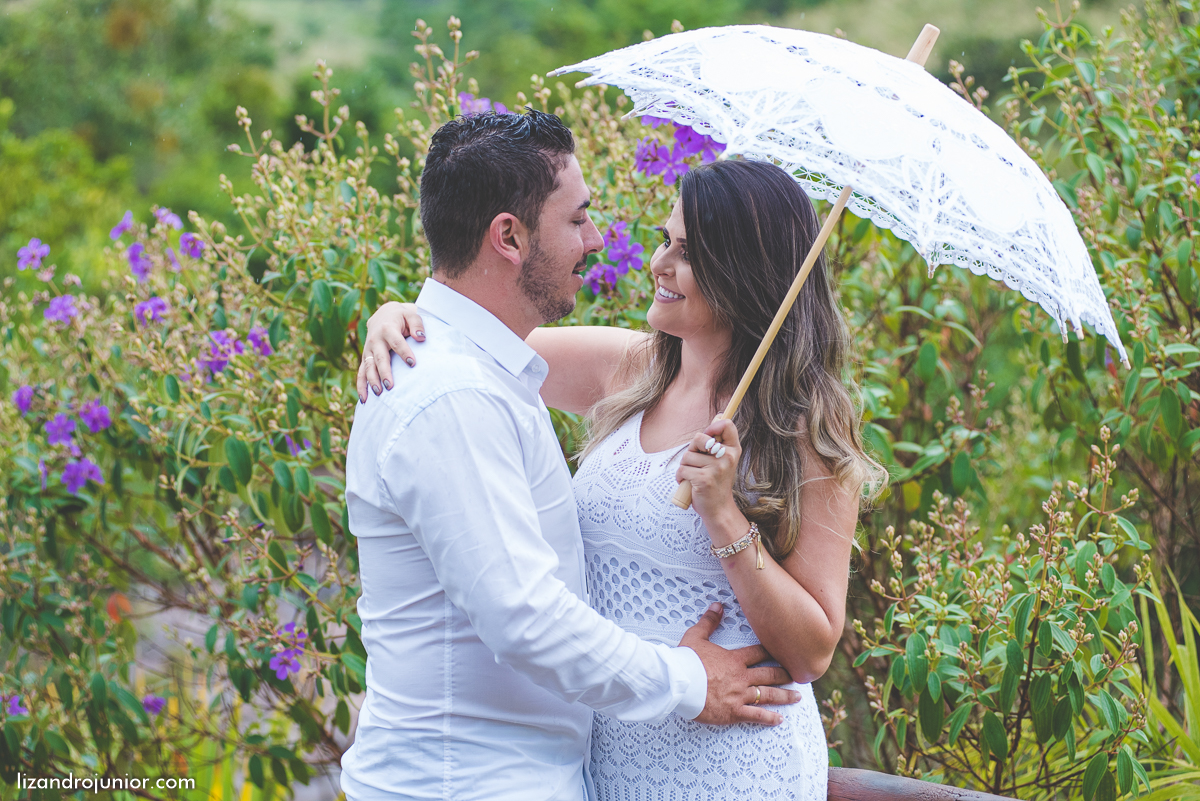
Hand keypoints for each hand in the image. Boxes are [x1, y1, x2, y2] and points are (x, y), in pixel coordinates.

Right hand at [357, 302, 425, 402]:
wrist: (383, 315)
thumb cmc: (401, 318)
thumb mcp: (410, 315)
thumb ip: (417, 324)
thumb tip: (420, 337)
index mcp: (387, 329)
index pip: (396, 342)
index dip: (404, 352)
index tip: (413, 363)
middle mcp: (375, 340)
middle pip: (380, 357)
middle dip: (384, 372)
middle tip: (390, 386)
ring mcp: (368, 350)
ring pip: (368, 367)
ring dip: (372, 380)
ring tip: (379, 394)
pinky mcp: (366, 358)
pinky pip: (361, 373)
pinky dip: (361, 386)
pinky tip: (364, 400)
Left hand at [676, 417, 741, 523]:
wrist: (718, 509)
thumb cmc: (717, 483)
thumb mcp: (723, 460)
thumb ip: (719, 440)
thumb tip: (720, 414)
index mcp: (733, 450)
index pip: (727, 424)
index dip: (712, 426)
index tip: (708, 437)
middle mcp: (727, 457)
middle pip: (698, 438)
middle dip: (691, 450)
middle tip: (698, 463)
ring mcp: (716, 468)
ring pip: (687, 456)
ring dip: (685, 467)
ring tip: (694, 476)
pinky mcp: (704, 478)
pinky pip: (682, 470)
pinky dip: (681, 477)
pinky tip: (689, 484)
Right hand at [680, 602, 799, 725]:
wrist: (678, 683)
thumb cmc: (685, 660)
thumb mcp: (695, 637)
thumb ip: (709, 622)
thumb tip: (717, 605)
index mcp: (734, 659)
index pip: (759, 653)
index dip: (772, 652)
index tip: (783, 652)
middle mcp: (741, 677)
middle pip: (769, 674)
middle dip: (784, 674)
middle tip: (796, 675)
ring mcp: (739, 695)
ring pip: (767, 695)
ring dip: (784, 696)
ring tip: (798, 697)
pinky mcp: (733, 712)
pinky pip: (755, 715)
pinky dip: (769, 718)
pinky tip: (780, 719)